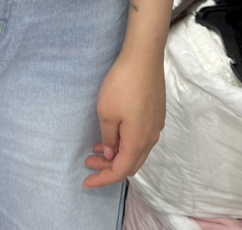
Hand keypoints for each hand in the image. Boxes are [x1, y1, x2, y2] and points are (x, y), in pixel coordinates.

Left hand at [83, 50, 165, 187]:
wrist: (144, 59)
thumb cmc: (122, 85)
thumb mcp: (106, 113)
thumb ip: (108, 138)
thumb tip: (111, 153)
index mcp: (138, 142)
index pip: (120, 171)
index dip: (102, 179)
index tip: (85, 181)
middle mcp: (151, 138)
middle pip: (131, 165)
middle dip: (109, 168)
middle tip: (89, 162)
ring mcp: (156, 126)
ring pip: (137, 151)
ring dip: (117, 154)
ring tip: (96, 148)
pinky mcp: (156, 114)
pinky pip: (141, 138)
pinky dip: (126, 143)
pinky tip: (114, 133)